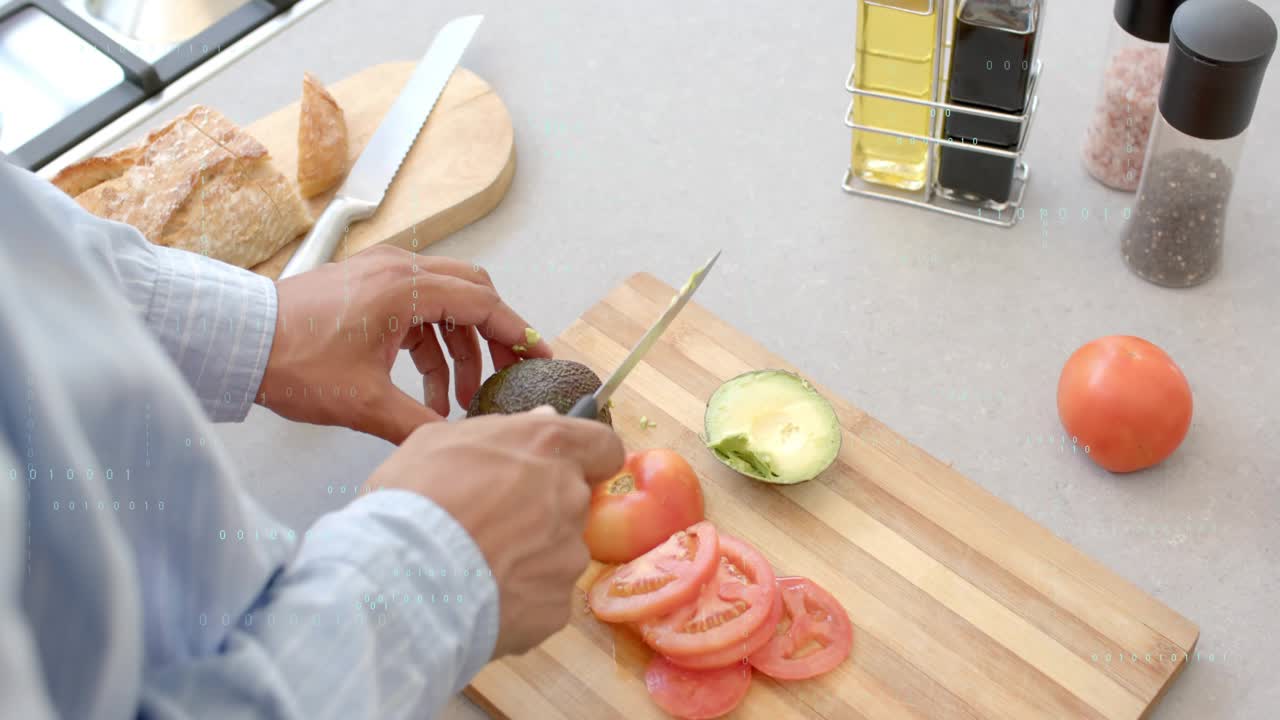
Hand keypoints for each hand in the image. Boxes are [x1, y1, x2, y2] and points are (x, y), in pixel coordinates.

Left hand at [257, 246, 551, 443]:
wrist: (236, 342)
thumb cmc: (293, 362)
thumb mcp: (363, 403)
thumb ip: (419, 426)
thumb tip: (458, 446)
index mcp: (404, 287)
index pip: (483, 303)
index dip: (518, 333)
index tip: (540, 357)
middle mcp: (398, 270)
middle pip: (471, 295)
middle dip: (493, 340)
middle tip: (507, 377)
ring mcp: (380, 275)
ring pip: (444, 306)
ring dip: (457, 351)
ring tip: (457, 402)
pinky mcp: (366, 289)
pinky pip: (416, 312)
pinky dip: (429, 347)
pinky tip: (426, 393)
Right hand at [364, 406, 624, 657]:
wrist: (399, 580)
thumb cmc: (412, 499)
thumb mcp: (439, 441)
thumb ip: (501, 429)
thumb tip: (543, 419)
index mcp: (549, 447)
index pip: (603, 447)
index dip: (588, 459)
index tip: (563, 469)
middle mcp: (571, 497)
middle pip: (573, 503)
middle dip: (542, 511)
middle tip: (492, 524)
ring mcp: (569, 555)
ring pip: (559, 553)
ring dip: (529, 558)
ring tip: (476, 567)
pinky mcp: (557, 607)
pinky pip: (543, 598)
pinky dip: (519, 599)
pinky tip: (480, 598)